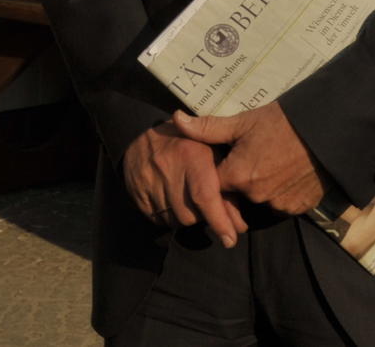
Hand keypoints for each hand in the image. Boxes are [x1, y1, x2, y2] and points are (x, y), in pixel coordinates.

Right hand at [122, 120, 245, 249]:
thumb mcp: (213, 156)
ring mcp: (148, 181)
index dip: (218, 221)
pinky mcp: (136, 192)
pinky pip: (157, 219)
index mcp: (191, 156)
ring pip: (174, 220)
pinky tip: (171, 201)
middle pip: (189, 215)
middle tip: (205, 207)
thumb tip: (239, 226)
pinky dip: (168, 217)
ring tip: (187, 200)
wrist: (144, 135)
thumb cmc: (189, 147)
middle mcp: (167, 168)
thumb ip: (227, 188)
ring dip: (185, 218)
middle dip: (202, 218)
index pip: (205, 197)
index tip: (229, 239)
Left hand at [171, 103, 324, 215]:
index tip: (224, 160)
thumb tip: (176, 119)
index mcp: (237, 176)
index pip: (214, 184)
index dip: (217, 172)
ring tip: (269, 164)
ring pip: (259, 201)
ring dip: (259, 189)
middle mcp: (256, 197)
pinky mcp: (299, 208)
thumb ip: (207, 128)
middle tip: (251, 157)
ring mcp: (279, 205)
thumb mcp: (242, 122)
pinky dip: (280, 194)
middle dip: (238, 180)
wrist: (326, 133)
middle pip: (236, 194)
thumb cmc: (281, 124)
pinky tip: (285, 174)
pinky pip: (281, 205)